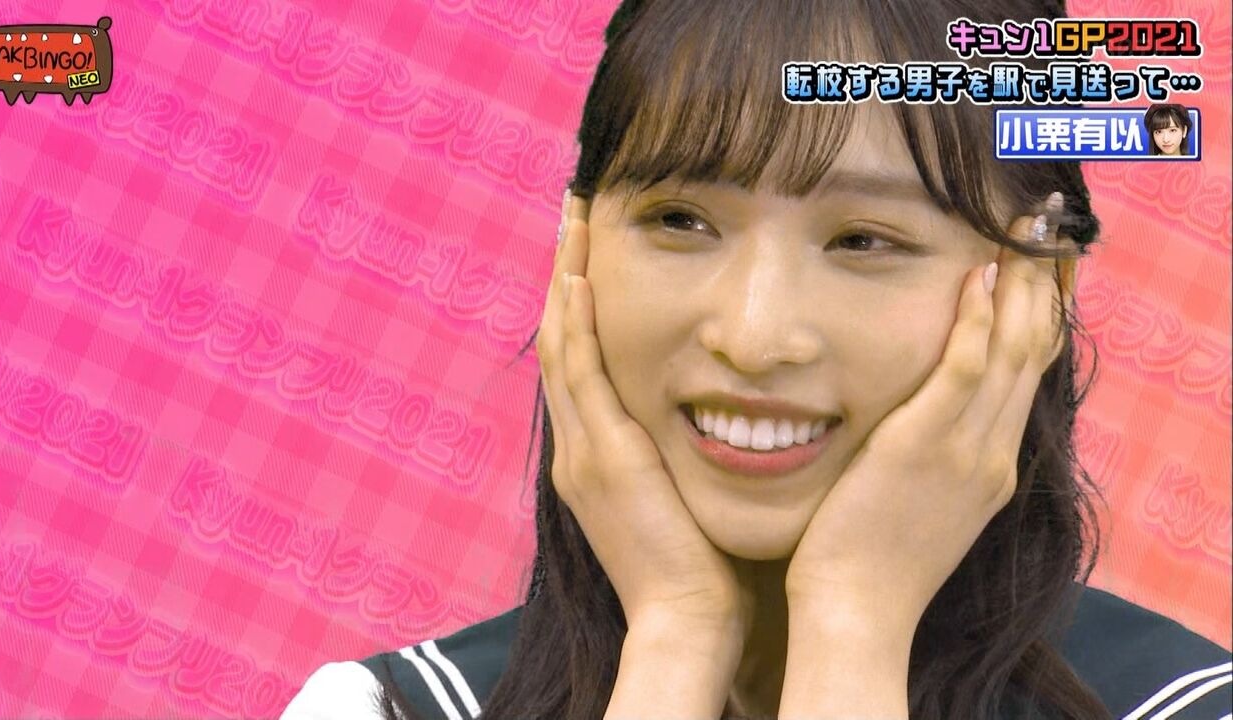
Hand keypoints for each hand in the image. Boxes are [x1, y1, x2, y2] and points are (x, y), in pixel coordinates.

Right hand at [537, 191, 752, 637]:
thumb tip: (720, 408)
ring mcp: (583, 449)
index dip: (579, 302)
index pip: (580, 360)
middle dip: (565, 274)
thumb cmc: (702, 563)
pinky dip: (578, 324)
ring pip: (562, 346)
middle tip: (573, 214)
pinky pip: (581, 375)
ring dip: (566, 281)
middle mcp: (579, 444)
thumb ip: (681, 450)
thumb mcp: (682, 493)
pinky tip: (583, 278)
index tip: (591, 248)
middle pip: (561, 340)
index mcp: (597, 453)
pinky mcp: (602, 456)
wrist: (688, 619)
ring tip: (573, 222)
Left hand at [784, 194, 1067, 633]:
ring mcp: (966, 450)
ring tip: (1024, 232)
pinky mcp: (925, 447)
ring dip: (1021, 287)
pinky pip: (964, 370)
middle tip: (1047, 231)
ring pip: (1012, 352)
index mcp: (992, 467)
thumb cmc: (870, 564)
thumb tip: (922, 422)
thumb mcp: (923, 506)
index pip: (1028, 377)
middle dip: (1043, 287)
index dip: (1040, 319)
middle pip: (1033, 354)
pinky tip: (978, 279)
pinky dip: (976, 321)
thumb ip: (935, 461)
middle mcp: (993, 453)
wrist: (856, 614)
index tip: (1042, 273)